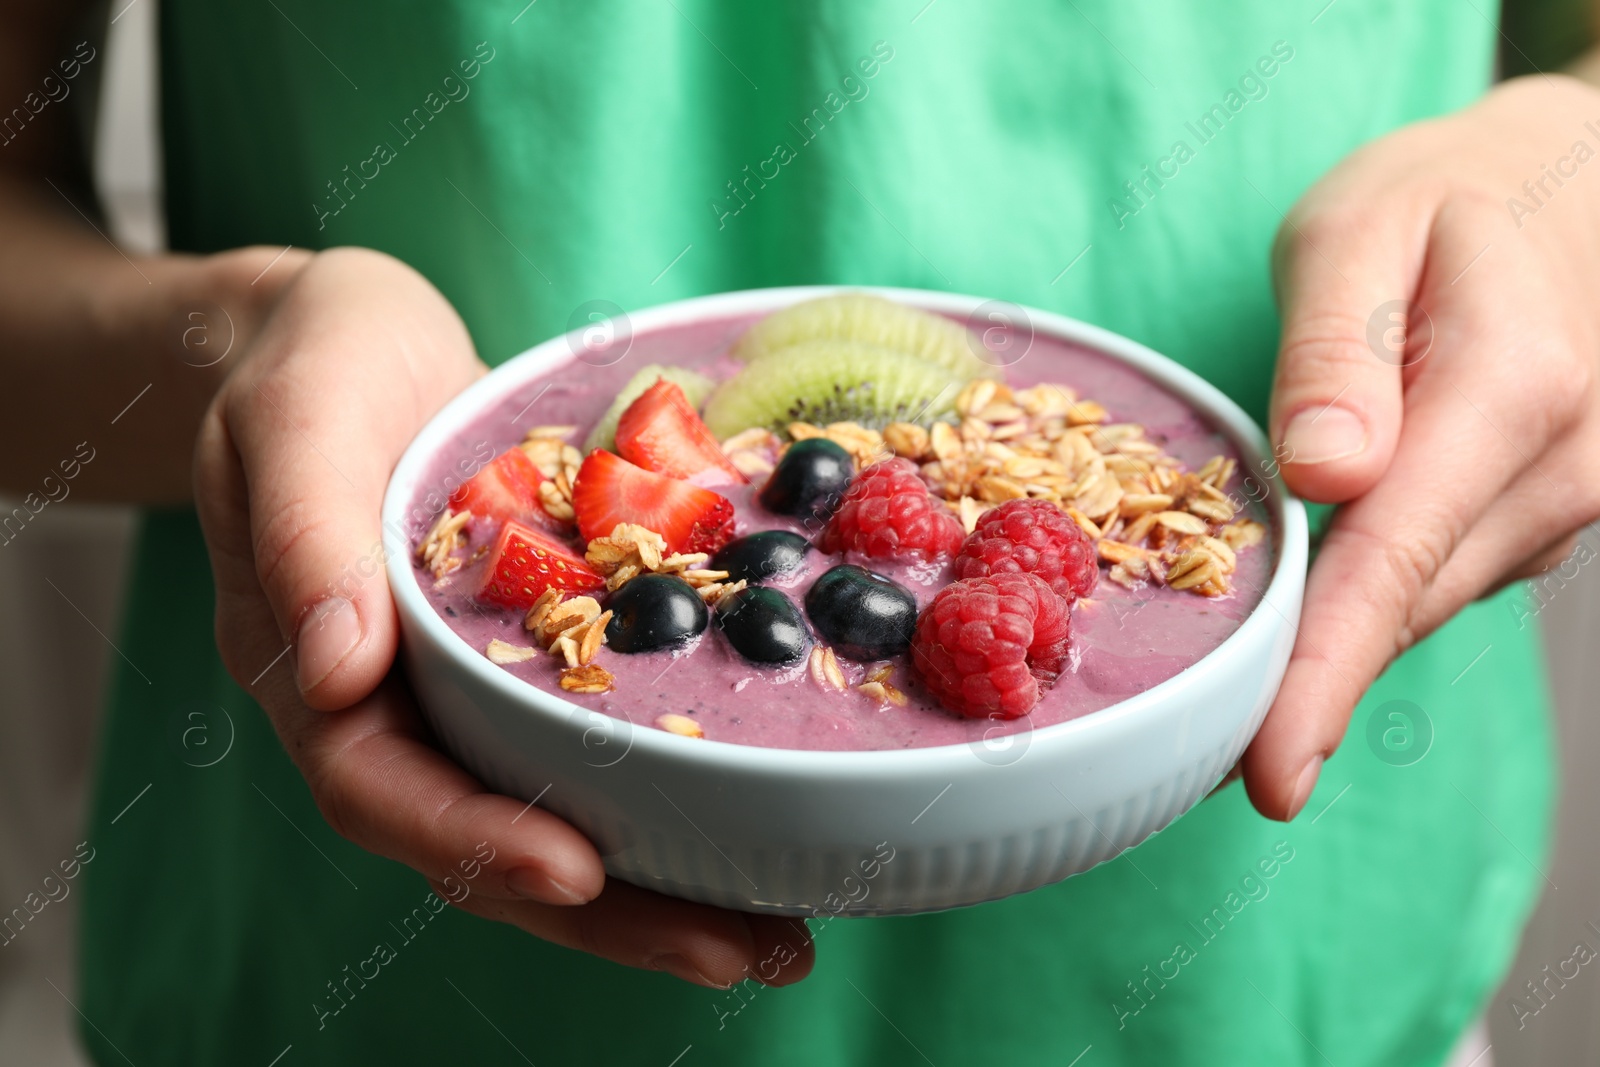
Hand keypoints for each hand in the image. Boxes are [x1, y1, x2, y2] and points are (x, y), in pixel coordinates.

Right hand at [193, 248, 812, 985]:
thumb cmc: (310, 362)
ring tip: (782, 933)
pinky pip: (605, 742)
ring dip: (662, 881)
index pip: (379, 789)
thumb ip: (303, 533)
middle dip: (611, 912)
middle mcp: (396, 706)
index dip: (472, 841)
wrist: (354, 332)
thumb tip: (336, 673)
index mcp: (315, 669)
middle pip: (490, 839)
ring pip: (558, 811)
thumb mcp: (293, 419)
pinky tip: (769, 813)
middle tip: (743, 951)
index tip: (578, 873)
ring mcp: (470, 687)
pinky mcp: (541, 652)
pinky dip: (679, 789)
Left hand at [1242, 75, 1599, 818]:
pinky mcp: (1550, 507)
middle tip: (1203, 755)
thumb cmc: (1443, 198)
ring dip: (1341, 646)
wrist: (1569, 184)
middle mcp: (1563, 465)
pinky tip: (1320, 599)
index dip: (1325, 680)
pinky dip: (1378, 596)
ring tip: (1243, 691)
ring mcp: (1572, 494)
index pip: (1395, 565)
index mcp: (1512, 390)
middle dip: (1309, 689)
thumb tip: (1324, 475)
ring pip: (1427, 600)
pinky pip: (1445, 572)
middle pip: (1408, 605)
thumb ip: (1337, 351)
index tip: (1269, 776)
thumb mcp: (1361, 231)